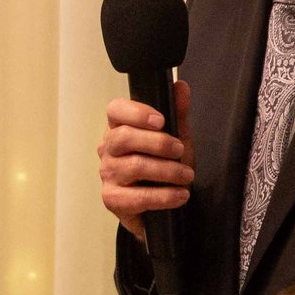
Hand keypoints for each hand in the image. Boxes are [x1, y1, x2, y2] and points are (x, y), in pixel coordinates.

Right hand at [97, 80, 193, 244]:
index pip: (115, 110)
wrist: (162, 207)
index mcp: (119, 128)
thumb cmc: (163, 167)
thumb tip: (181, 87)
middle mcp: (108, 149)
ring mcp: (107, 174)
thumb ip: (178, 113)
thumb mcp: (176, 138)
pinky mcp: (112, 200)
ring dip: (167, 171)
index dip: (136, 113)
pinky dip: (164, 196)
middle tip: (180, 150)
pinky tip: (180, 195)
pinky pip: (138, 197)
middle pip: (124, 137)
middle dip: (158, 143)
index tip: (161, 120)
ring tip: (187, 175)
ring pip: (134, 166)